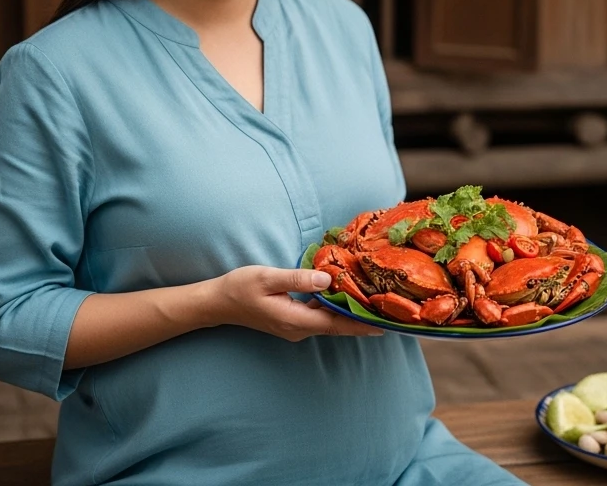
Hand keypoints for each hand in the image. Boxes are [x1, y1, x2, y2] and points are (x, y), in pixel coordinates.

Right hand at [207, 266, 384, 340]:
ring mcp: (296, 327)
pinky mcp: (293, 320)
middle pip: (337, 325)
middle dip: (362, 320)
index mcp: (295, 320)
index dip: (361, 324)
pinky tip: (347, 299)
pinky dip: (336, 310)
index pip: (336, 323)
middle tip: (388, 313)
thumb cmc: (240, 288)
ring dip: (351, 314)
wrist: (218, 302)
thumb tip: (326, 279)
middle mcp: (299, 328)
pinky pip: (320, 317)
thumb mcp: (268, 278)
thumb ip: (297, 279)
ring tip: (376, 305)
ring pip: (330, 321)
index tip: (384, 324)